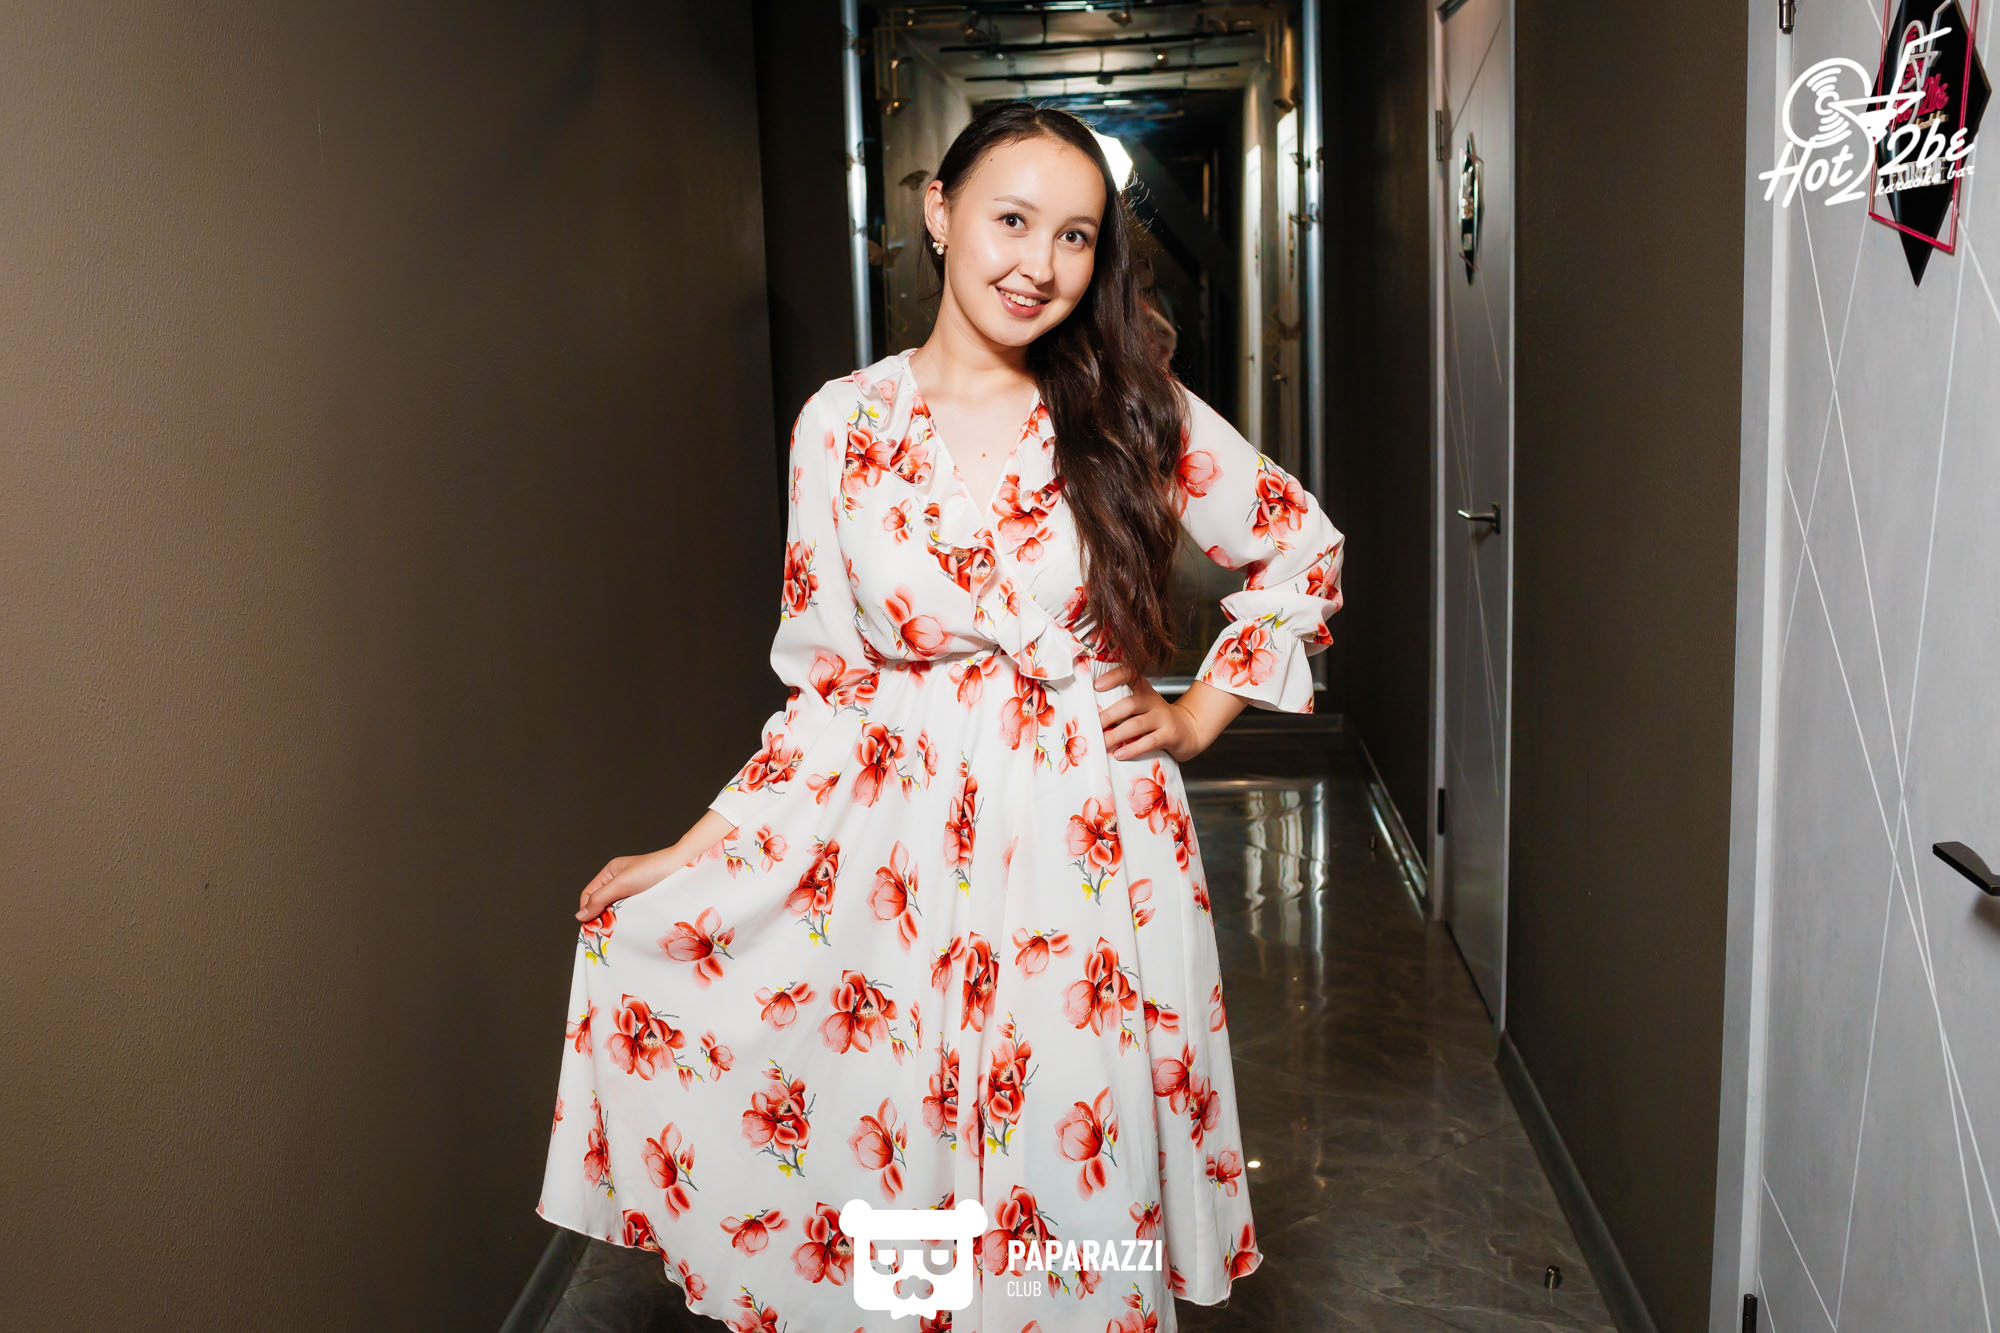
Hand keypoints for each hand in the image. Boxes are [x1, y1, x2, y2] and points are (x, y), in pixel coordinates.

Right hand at [576, 844, 691, 921]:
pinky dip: (626, 918)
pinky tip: (629, 925)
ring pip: (614, 909)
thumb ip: (600, 899)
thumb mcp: (621, 884)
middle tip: (605, 932)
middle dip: (600, 917)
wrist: (682, 868)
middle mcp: (619, 880)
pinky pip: (628, 911)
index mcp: (610, 872)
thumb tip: (580, 916)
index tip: (592, 927)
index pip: (589, 895)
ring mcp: (632, 890)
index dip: (587, 910)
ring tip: (618, 929)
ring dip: (614, 919)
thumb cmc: (652, 870)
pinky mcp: (643, 898)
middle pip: (601, 903)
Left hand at [1094, 663, 1210, 763]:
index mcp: (1144, 690)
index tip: (1096, 685)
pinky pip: (1149, 741)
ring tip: (1102, 744)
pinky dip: (1132, 749)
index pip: (1130, 674)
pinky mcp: (1170, 735)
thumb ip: (1122, 708)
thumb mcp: (1143, 707)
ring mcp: (1163, 717)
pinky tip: (1119, 754)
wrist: (1190, 730)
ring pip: (1137, 724)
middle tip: (1091, 727)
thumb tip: (1091, 720)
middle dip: (1107, 716)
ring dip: (1116, 735)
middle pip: (1129, 704)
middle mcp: (1153, 701)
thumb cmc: (1157, 720)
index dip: (1114, 676)